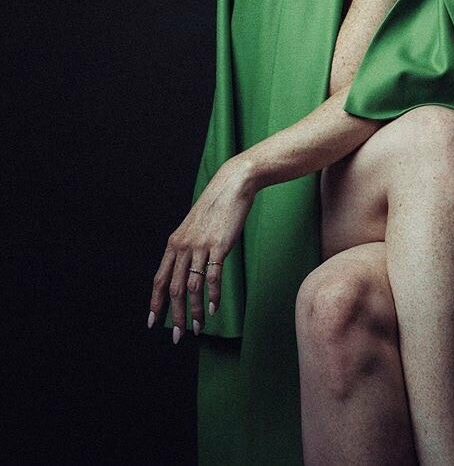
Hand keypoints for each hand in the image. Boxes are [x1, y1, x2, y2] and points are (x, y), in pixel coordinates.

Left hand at [147, 155, 256, 341]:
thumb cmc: (214, 208)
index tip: (153, 322)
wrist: (231, 187)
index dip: (155, 303)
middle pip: (174, 289)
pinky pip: (212, 277)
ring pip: (192, 287)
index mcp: (174, 244)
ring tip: (198, 328)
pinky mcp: (218, 246)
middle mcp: (183, 247)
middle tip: (178, 336)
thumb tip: (185, 271)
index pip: (159, 279)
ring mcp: (200, 247)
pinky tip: (214, 307)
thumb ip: (187, 249)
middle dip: (176, 316)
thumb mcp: (194, 228)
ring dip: (195, 311)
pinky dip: (212, 296)